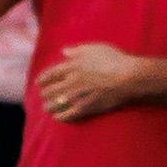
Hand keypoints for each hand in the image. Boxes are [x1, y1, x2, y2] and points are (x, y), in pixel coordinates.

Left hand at [34, 41, 150, 121]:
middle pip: (50, 90)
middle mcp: (71, 82)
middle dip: (45, 94)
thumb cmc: (113, 60)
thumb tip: (64, 51)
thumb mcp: (95, 48)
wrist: (127, 77)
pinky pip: (68, 115)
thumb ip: (77, 50)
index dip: (43, 79)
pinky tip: (58, 118)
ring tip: (47, 108)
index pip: (50, 74)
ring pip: (55, 104)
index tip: (39, 83)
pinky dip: (61, 117)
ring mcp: (77, 96)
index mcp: (72, 66)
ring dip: (49, 106)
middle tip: (43, 96)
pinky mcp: (86, 108)